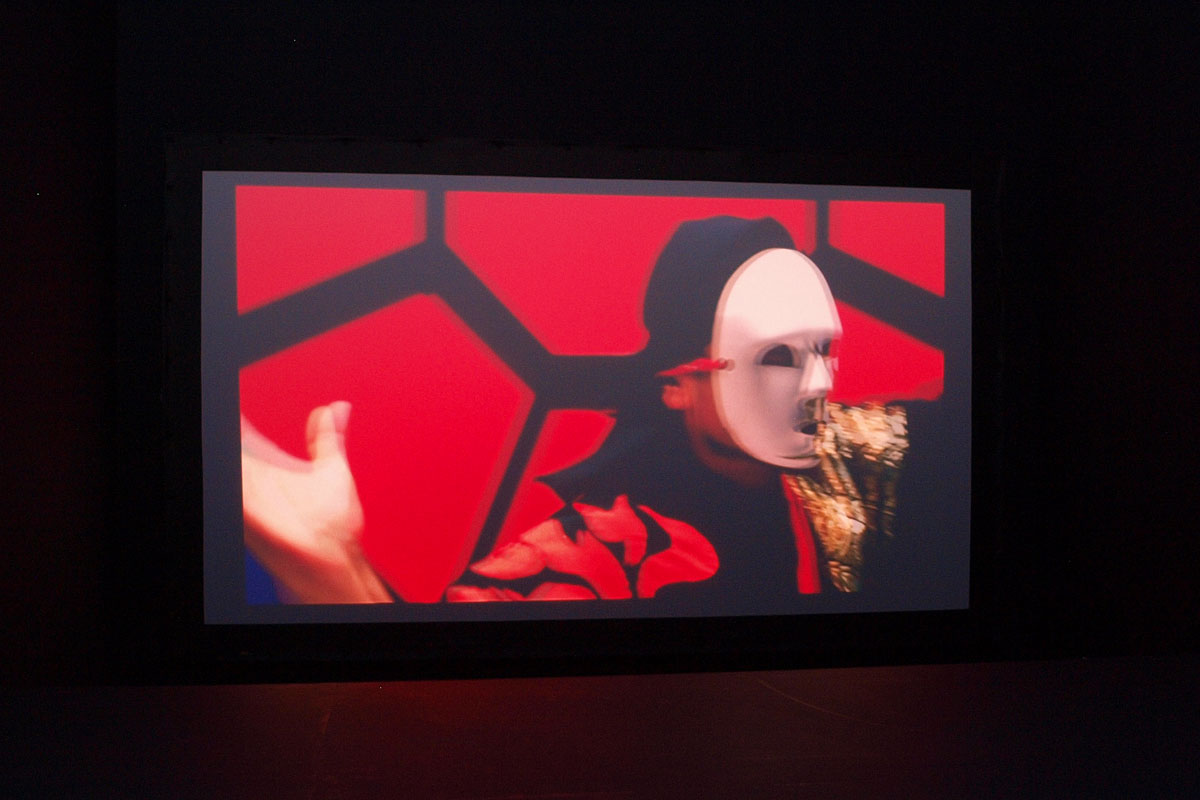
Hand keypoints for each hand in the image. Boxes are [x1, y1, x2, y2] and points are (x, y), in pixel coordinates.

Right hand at [241, 402, 391, 602]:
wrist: (332, 564)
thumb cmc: (330, 531)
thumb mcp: (331, 472)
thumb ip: (328, 440)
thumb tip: (336, 409)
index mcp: (269, 472)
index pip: (245, 437)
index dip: (238, 416)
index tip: (232, 387)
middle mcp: (255, 484)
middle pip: (232, 448)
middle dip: (228, 428)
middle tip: (223, 396)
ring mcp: (249, 499)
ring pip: (229, 466)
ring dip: (226, 446)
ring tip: (222, 415)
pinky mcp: (249, 514)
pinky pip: (232, 489)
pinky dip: (232, 475)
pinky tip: (233, 457)